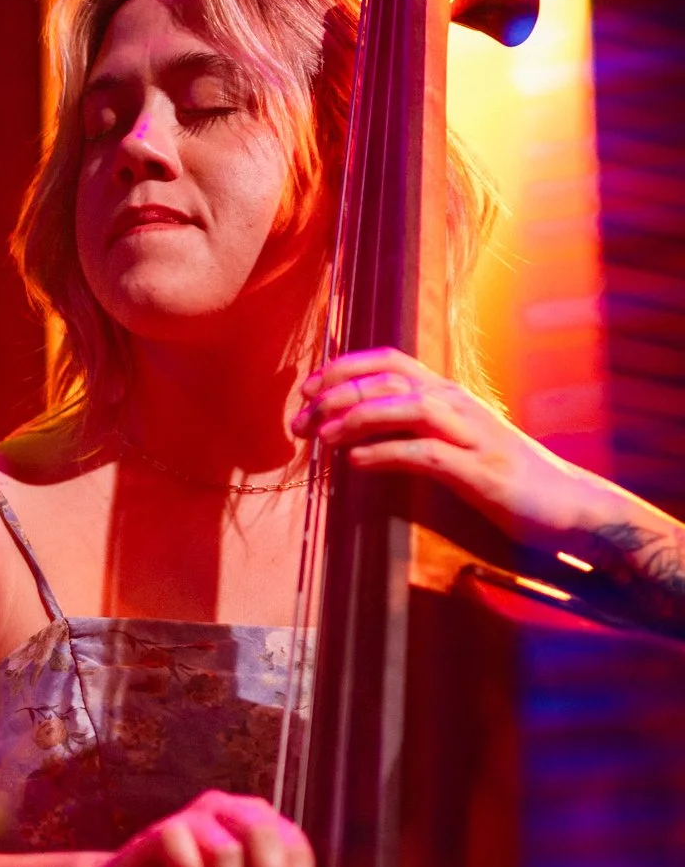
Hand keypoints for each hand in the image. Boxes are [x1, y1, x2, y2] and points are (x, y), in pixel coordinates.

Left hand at [293, 347, 600, 542]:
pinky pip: (426, 454)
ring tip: (322, 438)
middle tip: (298, 423)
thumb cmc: (505, 474)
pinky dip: (386, 453)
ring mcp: (472, 436)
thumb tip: (355, 429)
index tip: (305, 390)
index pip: (389, 362)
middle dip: (334, 396)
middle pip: (387, 381)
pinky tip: (356, 463)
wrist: (569, 505)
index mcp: (449, 393)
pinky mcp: (481, 472)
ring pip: (406, 407)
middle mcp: (459, 404)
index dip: (342, 368)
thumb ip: (414, 428)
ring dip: (356, 418)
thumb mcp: (455, 440)